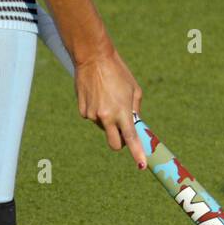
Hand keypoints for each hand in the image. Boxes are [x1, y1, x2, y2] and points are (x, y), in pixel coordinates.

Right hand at [74, 48, 146, 168]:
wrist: (93, 59)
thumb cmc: (118, 73)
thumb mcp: (134, 90)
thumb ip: (135, 111)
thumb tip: (133, 125)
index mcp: (122, 112)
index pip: (130, 139)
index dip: (137, 153)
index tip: (141, 165)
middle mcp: (106, 117)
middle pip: (114, 143)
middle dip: (120, 143)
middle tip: (124, 130)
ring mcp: (92, 115)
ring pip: (103, 127)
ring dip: (108, 120)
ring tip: (109, 98)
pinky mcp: (82, 111)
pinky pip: (93, 118)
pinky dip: (98, 112)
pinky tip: (98, 96)